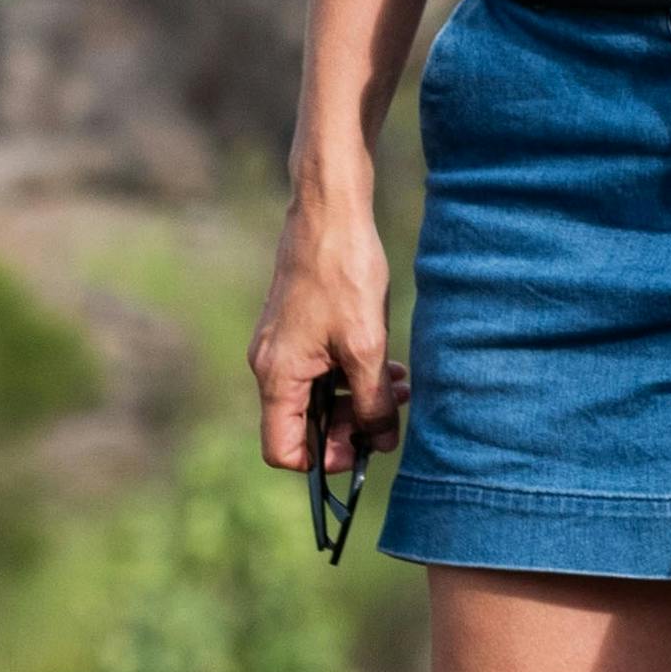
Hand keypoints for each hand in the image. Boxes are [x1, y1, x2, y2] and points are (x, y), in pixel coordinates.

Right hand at [246, 200, 404, 477]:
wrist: (329, 212)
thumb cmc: (343, 273)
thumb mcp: (366, 347)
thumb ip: (372, 402)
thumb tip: (380, 442)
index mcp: (278, 376)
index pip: (283, 450)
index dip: (322, 459)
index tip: (362, 446)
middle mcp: (271, 366)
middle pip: (304, 425)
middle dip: (350, 426)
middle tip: (391, 414)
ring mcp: (283, 346)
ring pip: (319, 396)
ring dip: (359, 399)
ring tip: (399, 387)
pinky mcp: (298, 328)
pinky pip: (322, 369)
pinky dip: (353, 375)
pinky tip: (388, 366)